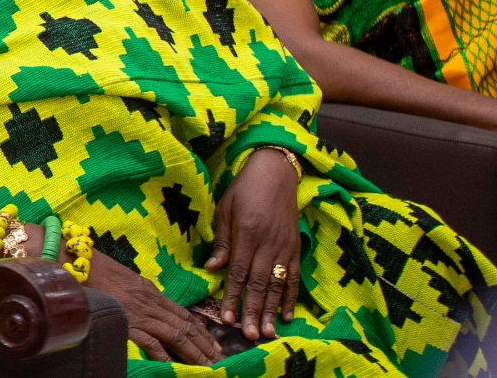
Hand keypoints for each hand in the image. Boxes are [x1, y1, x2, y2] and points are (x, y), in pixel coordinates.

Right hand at [86, 254, 223, 364]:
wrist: (82, 264)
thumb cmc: (103, 270)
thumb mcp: (131, 280)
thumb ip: (147, 292)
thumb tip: (159, 300)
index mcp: (154, 294)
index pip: (185, 316)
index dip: (203, 333)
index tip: (216, 346)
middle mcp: (152, 304)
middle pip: (185, 328)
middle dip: (205, 347)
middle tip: (220, 362)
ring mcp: (141, 314)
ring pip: (175, 336)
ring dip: (194, 353)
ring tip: (207, 367)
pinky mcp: (127, 323)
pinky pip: (150, 342)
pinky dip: (164, 355)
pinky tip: (174, 366)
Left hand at [206, 147, 300, 340]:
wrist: (276, 172)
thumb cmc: (244, 189)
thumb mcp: (225, 209)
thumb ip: (221, 241)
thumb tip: (212, 269)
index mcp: (247, 233)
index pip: (238, 272)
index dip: (232, 297)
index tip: (226, 319)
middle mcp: (268, 243)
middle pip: (259, 283)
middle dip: (253, 311)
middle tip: (249, 336)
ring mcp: (284, 247)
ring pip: (277, 284)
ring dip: (272, 310)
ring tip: (268, 332)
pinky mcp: (296, 248)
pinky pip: (294, 276)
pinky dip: (291, 296)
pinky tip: (288, 315)